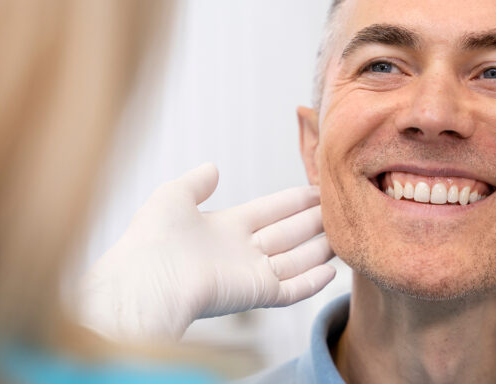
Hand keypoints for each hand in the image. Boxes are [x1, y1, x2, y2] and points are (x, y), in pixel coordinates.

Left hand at [78, 163, 335, 341]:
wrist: (149, 279)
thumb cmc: (153, 238)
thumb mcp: (174, 196)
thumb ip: (197, 182)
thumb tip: (213, 167)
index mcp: (222, 227)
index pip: (268, 210)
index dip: (293, 200)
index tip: (318, 188)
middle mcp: (240, 250)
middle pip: (287, 233)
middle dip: (314, 220)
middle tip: (342, 206)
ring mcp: (250, 274)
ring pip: (295, 259)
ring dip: (320, 248)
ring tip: (346, 233)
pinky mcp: (257, 294)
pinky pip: (292, 289)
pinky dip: (312, 282)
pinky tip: (332, 270)